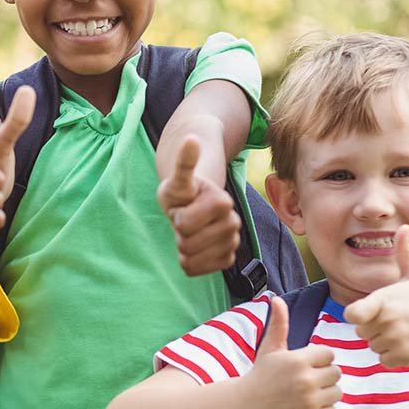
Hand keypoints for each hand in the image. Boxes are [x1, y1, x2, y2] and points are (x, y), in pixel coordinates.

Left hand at [157, 135, 239, 275]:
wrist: (195, 204)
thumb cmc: (183, 191)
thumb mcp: (177, 178)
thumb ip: (184, 162)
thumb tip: (191, 138)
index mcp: (221, 201)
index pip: (184, 224)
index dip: (176, 216)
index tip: (182, 205)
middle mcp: (232, 221)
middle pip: (187, 243)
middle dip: (179, 232)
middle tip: (184, 218)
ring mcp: (232, 240)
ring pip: (193, 258)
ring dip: (183, 247)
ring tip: (189, 231)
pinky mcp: (228, 257)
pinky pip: (199, 270)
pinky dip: (190, 262)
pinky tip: (193, 248)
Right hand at [245, 295, 341, 408]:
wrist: (247, 406)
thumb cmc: (261, 373)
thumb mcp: (269, 348)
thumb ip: (279, 324)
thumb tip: (276, 298)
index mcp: (297, 360)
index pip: (329, 354)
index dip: (318, 358)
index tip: (304, 363)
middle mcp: (305, 380)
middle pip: (336, 373)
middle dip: (323, 374)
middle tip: (305, 379)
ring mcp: (309, 401)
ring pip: (337, 392)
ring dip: (325, 392)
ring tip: (307, 392)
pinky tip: (306, 405)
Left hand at [344, 226, 408, 367]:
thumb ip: (404, 253)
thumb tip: (404, 226)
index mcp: (385, 300)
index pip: (352, 314)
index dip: (357, 314)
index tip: (368, 312)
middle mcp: (388, 320)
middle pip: (361, 331)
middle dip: (374, 328)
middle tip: (396, 320)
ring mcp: (396, 339)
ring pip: (373, 346)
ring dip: (385, 342)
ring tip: (404, 331)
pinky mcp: (404, 355)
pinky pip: (384, 359)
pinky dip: (393, 356)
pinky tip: (408, 344)